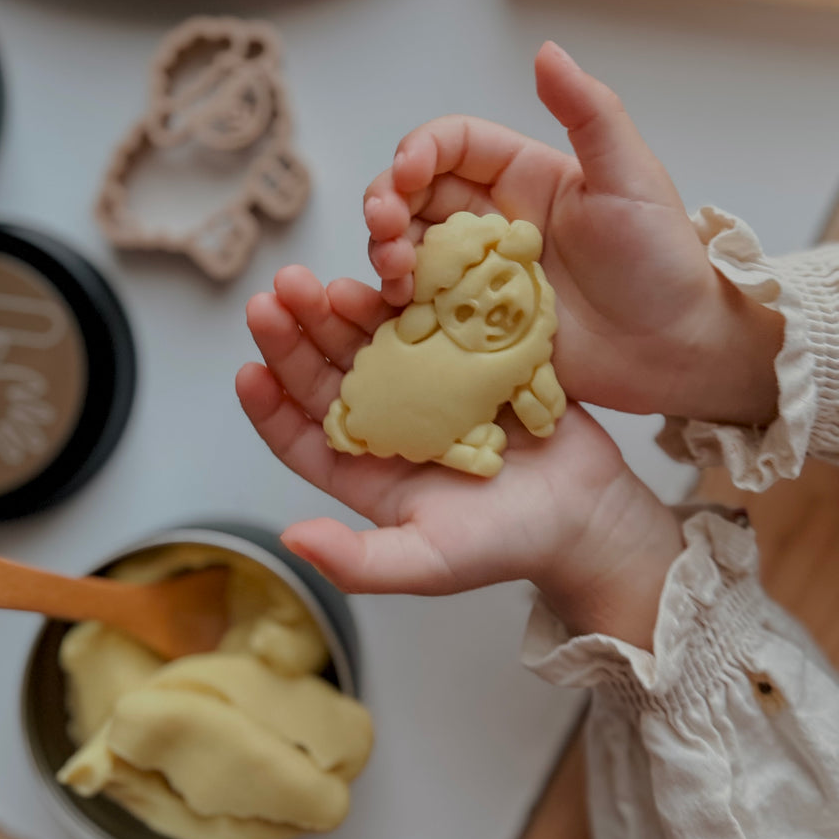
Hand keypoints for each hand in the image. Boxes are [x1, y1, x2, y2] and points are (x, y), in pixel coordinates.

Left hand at [236, 266, 683, 647]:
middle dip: (296, 337)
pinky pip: (428, 317)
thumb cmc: (507, 544)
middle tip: (273, 297)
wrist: (589, 513)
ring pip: (370, 338)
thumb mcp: (426, 562)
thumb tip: (291, 540)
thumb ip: (359, 561)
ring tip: (319, 282)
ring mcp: (425, 382)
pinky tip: (390, 275)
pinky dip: (409, 297)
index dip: (270, 406)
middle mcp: (387, 420)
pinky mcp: (467, 353)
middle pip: (327, 374)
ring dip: (342, 310)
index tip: (249, 373)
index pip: (301, 434)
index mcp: (365, 467)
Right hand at [364, 43, 781, 425]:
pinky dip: (397, 305)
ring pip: (408, 250)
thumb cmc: (662, 264)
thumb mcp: (631, 179)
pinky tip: (399, 310)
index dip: (418, 151)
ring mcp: (481, 277)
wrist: (676, 352)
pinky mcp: (475, 327)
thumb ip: (590, 112)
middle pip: (413, 196)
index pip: (451, 145)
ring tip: (394, 274)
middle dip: (385, 204)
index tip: (407, 174)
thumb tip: (546, 51)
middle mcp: (494, 222)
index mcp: (523, 177)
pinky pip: (422, 308)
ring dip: (385, 252)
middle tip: (384, 230)